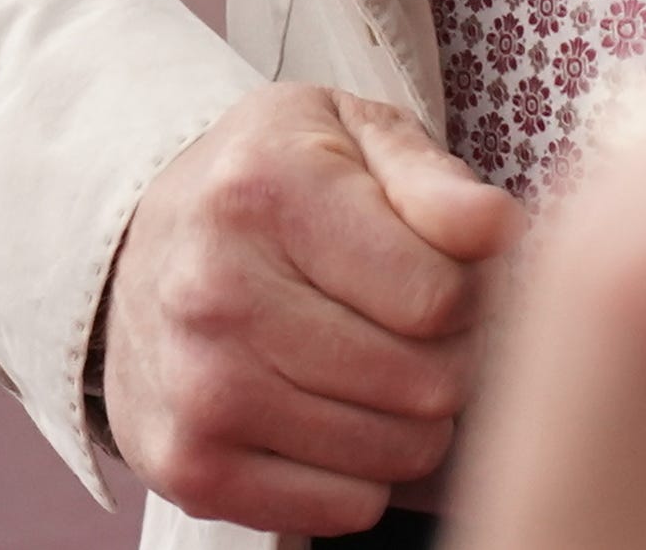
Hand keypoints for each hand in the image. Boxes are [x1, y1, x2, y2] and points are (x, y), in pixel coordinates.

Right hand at [107, 84, 521, 534]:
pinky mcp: (189, 469)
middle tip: (419, 326)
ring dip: (413, 418)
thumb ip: (434, 179)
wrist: (146, 246)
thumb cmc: (276, 185)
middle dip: (450, 356)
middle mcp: (216, 293)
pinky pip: (346, 509)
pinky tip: (335, 414)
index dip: (471, 290)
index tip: (446, 272)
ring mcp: (197, 390)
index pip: (438, 295)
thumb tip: (498, 228)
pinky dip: (363, 474)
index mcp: (264, 191)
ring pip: (395, 451)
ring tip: (380, 365)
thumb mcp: (354, 136)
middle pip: (425, 381)